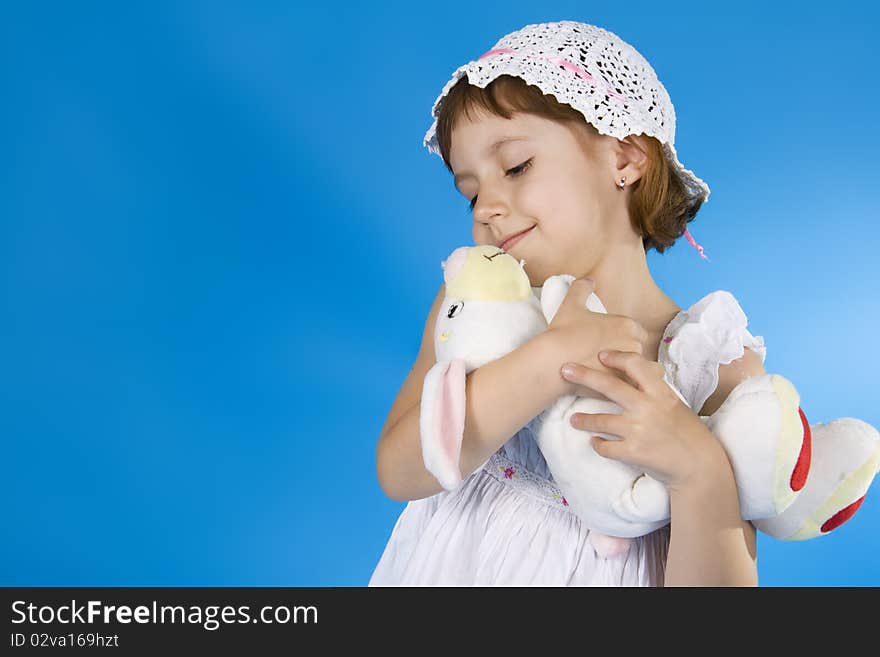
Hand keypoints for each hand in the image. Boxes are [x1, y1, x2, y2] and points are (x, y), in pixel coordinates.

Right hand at [545, 277, 646, 389]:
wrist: (552, 362)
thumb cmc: (562, 333)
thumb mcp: (570, 305)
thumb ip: (581, 288)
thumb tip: (589, 279)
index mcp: (626, 324)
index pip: (636, 331)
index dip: (625, 337)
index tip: (613, 342)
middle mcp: (633, 344)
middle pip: (639, 349)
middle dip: (629, 354)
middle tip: (612, 359)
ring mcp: (629, 366)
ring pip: (641, 369)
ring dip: (633, 371)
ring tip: (617, 375)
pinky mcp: (623, 384)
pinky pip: (638, 386)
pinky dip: (633, 387)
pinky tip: (622, 388)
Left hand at [560, 350, 729, 490]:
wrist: (698, 465)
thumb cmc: (686, 431)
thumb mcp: (674, 403)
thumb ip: (652, 390)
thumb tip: (630, 372)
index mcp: (660, 392)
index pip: (635, 365)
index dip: (616, 357)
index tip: (601, 355)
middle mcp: (648, 408)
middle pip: (610, 386)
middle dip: (584, 375)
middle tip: (564, 370)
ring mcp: (639, 430)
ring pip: (601, 421)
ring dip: (583, 420)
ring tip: (574, 420)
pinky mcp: (633, 452)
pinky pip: (605, 447)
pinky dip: (598, 445)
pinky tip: (595, 442)